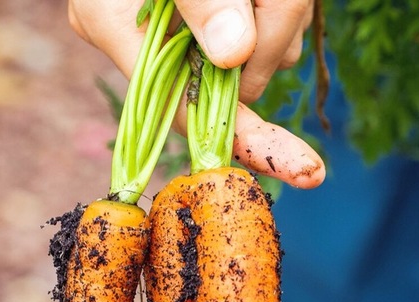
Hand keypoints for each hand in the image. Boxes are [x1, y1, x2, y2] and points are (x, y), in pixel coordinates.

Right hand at [68, 0, 324, 188]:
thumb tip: (234, 55)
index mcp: (113, 25)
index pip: (187, 112)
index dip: (248, 140)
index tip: (304, 168)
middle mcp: (147, 39)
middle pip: (238, 80)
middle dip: (274, 36)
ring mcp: (184, 31)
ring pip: (264, 52)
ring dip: (283, 11)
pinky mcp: (216, 18)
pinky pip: (269, 29)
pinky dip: (282, 5)